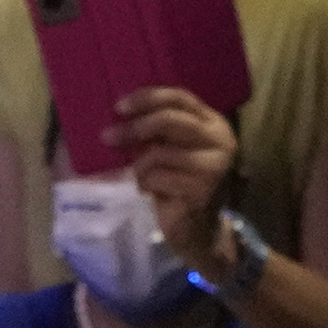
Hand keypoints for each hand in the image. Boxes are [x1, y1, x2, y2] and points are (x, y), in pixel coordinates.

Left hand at [110, 82, 242, 261]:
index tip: (118, 107)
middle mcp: (220, 142)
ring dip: (139, 165)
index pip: (180, 97)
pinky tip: (149, 192)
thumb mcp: (172, 148)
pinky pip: (157, 177)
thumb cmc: (178, 182)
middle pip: (170, 120)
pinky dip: (144, 183)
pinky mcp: (200, 190)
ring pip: (159, 152)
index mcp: (214, 124)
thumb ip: (159, 128)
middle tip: (107, 137)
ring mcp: (213, 167)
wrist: (197, 230)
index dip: (147, 97)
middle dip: (135, 127)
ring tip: (138, 176)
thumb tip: (119, 110)